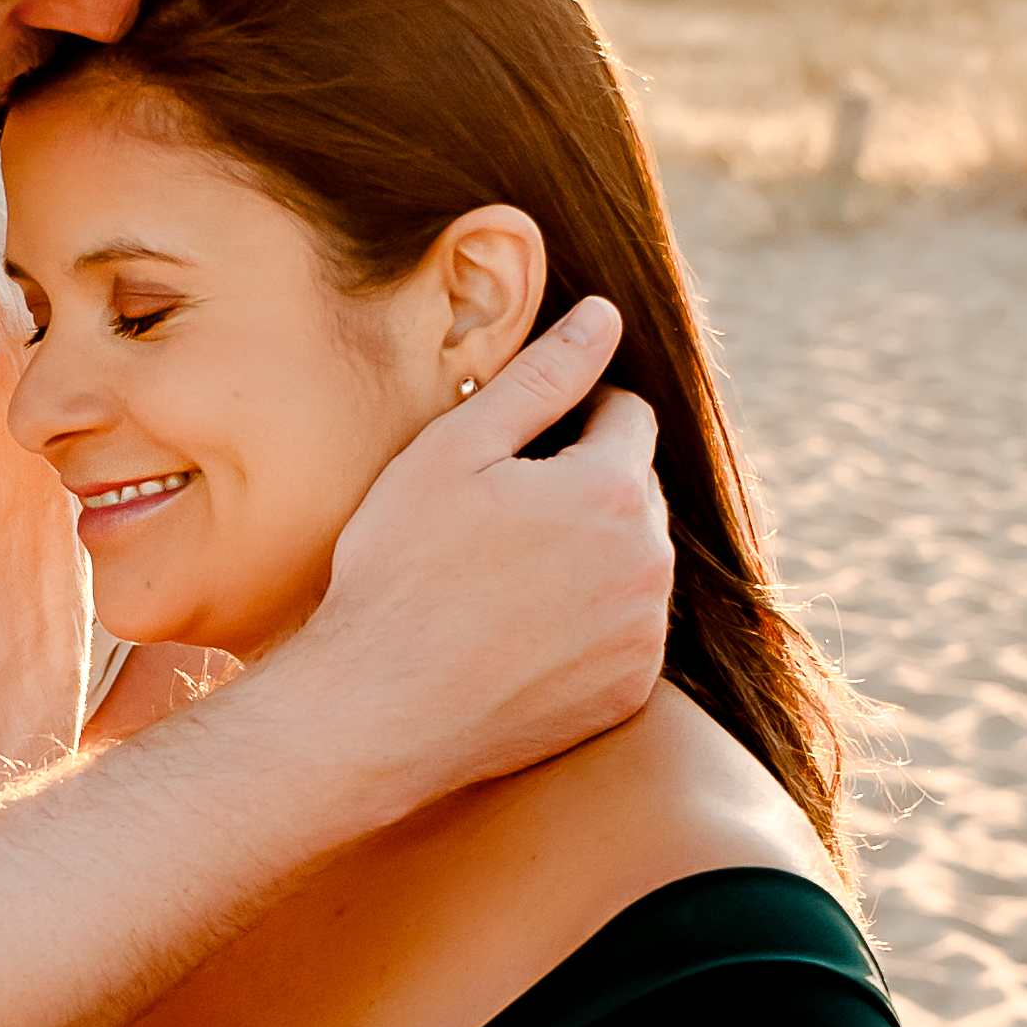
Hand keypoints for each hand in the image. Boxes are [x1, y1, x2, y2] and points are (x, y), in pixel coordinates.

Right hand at [256, 296, 667, 810]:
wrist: (379, 711)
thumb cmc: (401, 572)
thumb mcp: (454, 451)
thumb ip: (541, 377)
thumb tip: (604, 314)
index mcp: (610, 490)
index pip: (626, 415)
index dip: (571, 417)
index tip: (515, 451)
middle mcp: (648, 562)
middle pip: (635, 490)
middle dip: (584, 487)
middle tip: (499, 518)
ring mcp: (643, 635)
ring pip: (634, 563)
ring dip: (592, 555)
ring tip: (506, 578)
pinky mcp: (628, 692)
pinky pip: (625, 633)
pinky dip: (589, 624)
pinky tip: (520, 632)